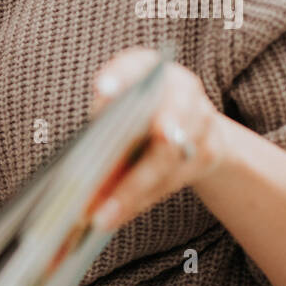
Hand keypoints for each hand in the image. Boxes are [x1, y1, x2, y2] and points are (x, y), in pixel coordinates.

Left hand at [88, 47, 228, 231]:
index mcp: (150, 66)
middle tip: (98, 199)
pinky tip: (115, 216)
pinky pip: (171, 182)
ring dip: (130, 196)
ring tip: (99, 219)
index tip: (102, 89)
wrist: (190, 117)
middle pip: (160, 131)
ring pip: (166, 166)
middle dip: (130, 171)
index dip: (120, 77)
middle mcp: (182, 89)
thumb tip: (78, 166)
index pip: (135, 66)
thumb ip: (102, 116)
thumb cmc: (136, 109)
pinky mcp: (208, 152)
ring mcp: (200, 121)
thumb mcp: (115, 101)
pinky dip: (140, 200)